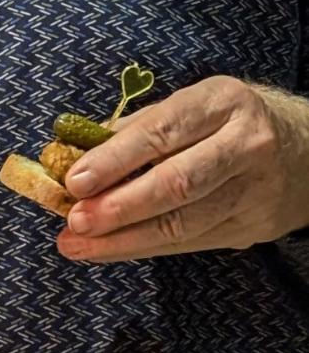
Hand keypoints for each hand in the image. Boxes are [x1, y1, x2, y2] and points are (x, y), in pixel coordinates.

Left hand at [58, 78, 308, 262]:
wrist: (308, 150)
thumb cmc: (225, 123)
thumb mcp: (190, 106)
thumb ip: (133, 129)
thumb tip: (69, 153)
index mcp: (222, 103)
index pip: (162, 132)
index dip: (115, 159)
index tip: (74, 180)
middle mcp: (246, 144)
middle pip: (177, 182)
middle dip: (120, 206)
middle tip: (74, 221)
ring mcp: (255, 190)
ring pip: (184, 222)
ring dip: (123, 239)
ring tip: (77, 245)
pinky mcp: (254, 227)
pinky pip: (190, 242)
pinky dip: (143, 248)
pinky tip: (107, 250)